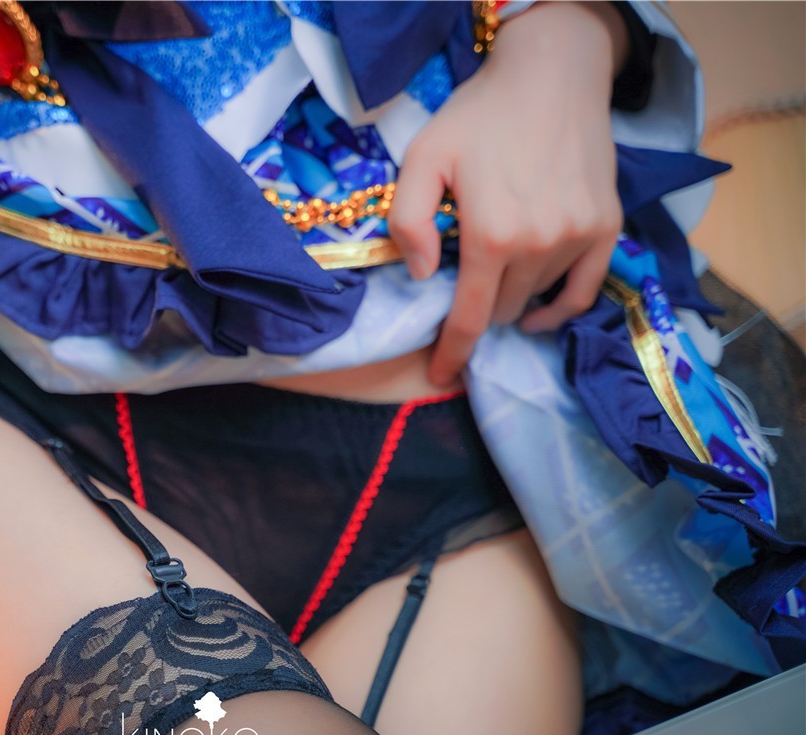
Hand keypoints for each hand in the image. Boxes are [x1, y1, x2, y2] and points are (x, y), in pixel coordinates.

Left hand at [387, 2, 628, 386]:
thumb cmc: (479, 116)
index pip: (468, 318)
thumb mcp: (422, 158)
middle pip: (500, 311)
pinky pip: (585, 290)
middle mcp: (540, 246)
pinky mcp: (606, 228)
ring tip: (493, 282)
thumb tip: (421, 274)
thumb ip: (409, 220)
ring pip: (536, 299)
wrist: (553, 74)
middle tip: (459, 300)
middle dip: (475, 315)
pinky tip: (538, 311)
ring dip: (511, 301)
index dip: (452, 354)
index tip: (441, 377)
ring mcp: (579, 238)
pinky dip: (560, 309)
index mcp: (491, 236)